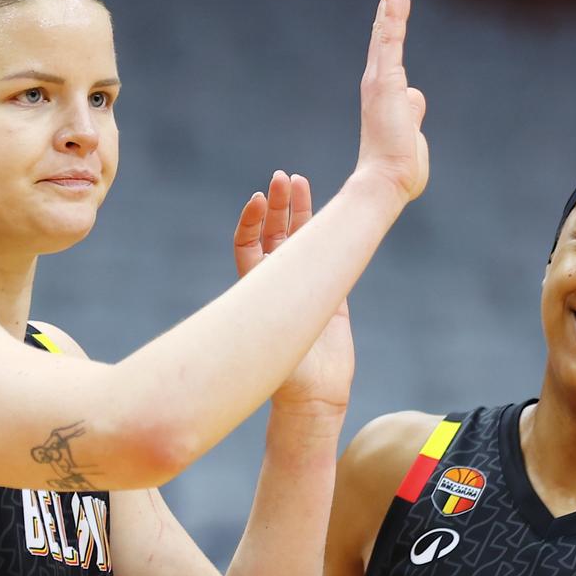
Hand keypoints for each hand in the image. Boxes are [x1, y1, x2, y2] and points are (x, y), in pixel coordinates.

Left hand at [233, 170, 354, 411]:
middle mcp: (276, 284)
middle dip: (276, 205)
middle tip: (282, 178)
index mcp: (254, 291)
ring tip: (298, 181)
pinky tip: (329, 211)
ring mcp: (303, 286)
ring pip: (298, 239)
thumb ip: (262, 322)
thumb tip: (251, 302)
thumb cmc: (285, 378)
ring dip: (298, 210)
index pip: (247, 245)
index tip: (257, 201)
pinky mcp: (328, 293)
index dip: (250, 221)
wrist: (315, 397)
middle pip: (272, 233)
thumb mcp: (264, 346)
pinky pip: (325, 254)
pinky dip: (325, 232)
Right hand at [355, 0, 428, 203]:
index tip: (393, 1)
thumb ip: (413, 111)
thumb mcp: (412, 132)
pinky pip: (389, 38)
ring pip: (386, 30)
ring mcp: (379, 79)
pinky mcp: (386, 80)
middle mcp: (377, 81)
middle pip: (383, 32)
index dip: (389, 24)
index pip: (388, 50)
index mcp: (384, 93)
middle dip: (387, 1)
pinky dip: (391, 13)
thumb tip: (416, 97)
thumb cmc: (399, 167)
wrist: (386, 181)